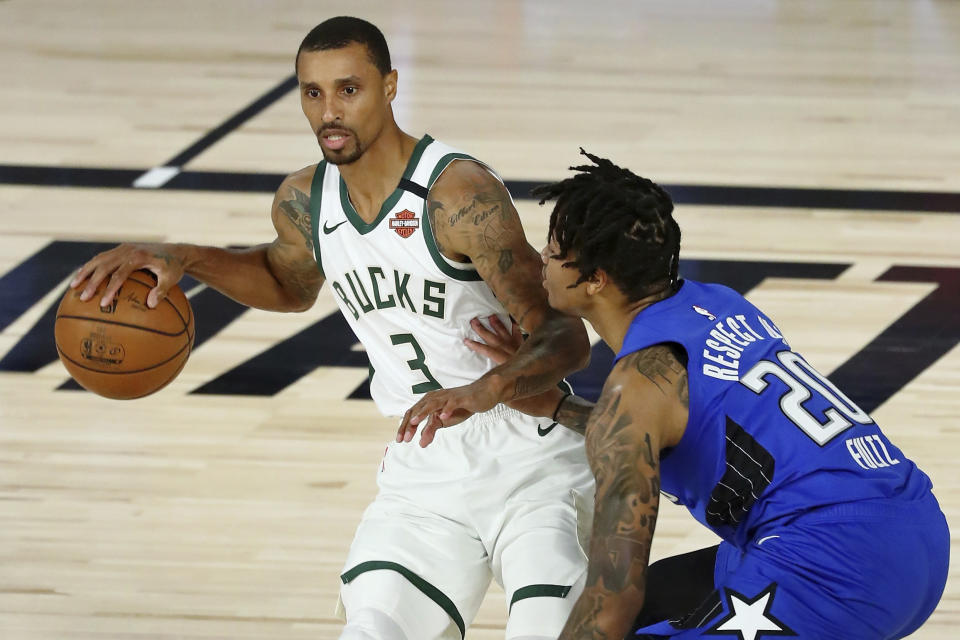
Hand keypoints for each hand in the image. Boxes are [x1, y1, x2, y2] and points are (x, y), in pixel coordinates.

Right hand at [70, 243, 186, 308]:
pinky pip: (102, 258)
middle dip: (92, 282)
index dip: (111, 289)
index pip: (121, 274)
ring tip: (73, 287)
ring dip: (85, 272)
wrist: (176, 251)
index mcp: (139, 256)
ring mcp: (123, 248)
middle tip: (83, 298)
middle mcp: (128, 250)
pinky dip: (91, 267)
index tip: (104, 303)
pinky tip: (82, 278)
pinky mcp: (120, 249)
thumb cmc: (174, 267)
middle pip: (104, 266)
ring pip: (99, 260)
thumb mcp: (172, 278)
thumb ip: (162, 290)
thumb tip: (151, 305)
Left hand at [396, 379, 500, 447]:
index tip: (400, 441)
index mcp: (429, 402)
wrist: (483, 394)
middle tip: (405, 439)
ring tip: (415, 422)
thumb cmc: (461, 407)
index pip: (412, 413)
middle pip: (418, 409)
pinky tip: (442, 417)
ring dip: (423, 414)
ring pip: (432, 404)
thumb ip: (431, 430)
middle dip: (410, 424)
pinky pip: (452, 403)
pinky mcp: (461, 398)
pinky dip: (446, 409)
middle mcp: (436, 397)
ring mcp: (448, 397)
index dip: (405, 426)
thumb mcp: (444, 421)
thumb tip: (421, 444)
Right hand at [467, 313, 567, 420]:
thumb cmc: (532, 403)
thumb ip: (499, 389)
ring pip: (509, 337)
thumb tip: (485, 384)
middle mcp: (518, 357)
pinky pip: (523, 340)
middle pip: (498, 340)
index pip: (491, 352)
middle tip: (474, 320)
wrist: (553, 402)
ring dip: (500, 326)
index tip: (466, 339)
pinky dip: (517, 330)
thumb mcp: (512, 400)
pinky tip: (514, 323)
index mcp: (511, 367)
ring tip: (492, 316)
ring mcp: (526, 355)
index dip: (478, 346)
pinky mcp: (532, 355)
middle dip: (485, 330)